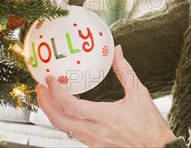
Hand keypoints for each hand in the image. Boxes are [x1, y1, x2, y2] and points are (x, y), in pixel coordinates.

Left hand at [36, 46, 176, 147]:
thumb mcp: (140, 93)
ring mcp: (93, 141)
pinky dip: (63, 119)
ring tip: (48, 96)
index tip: (51, 79)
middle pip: (59, 120)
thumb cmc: (150, 124)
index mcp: (106, 117)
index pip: (72, 107)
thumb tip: (118, 51)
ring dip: (52, 112)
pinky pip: (72, 132)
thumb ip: (125, 71)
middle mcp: (96, 131)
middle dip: (45, 103)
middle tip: (40, 87)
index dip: (57, 93)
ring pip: (63, 128)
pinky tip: (64, 109)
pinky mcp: (94, 145)